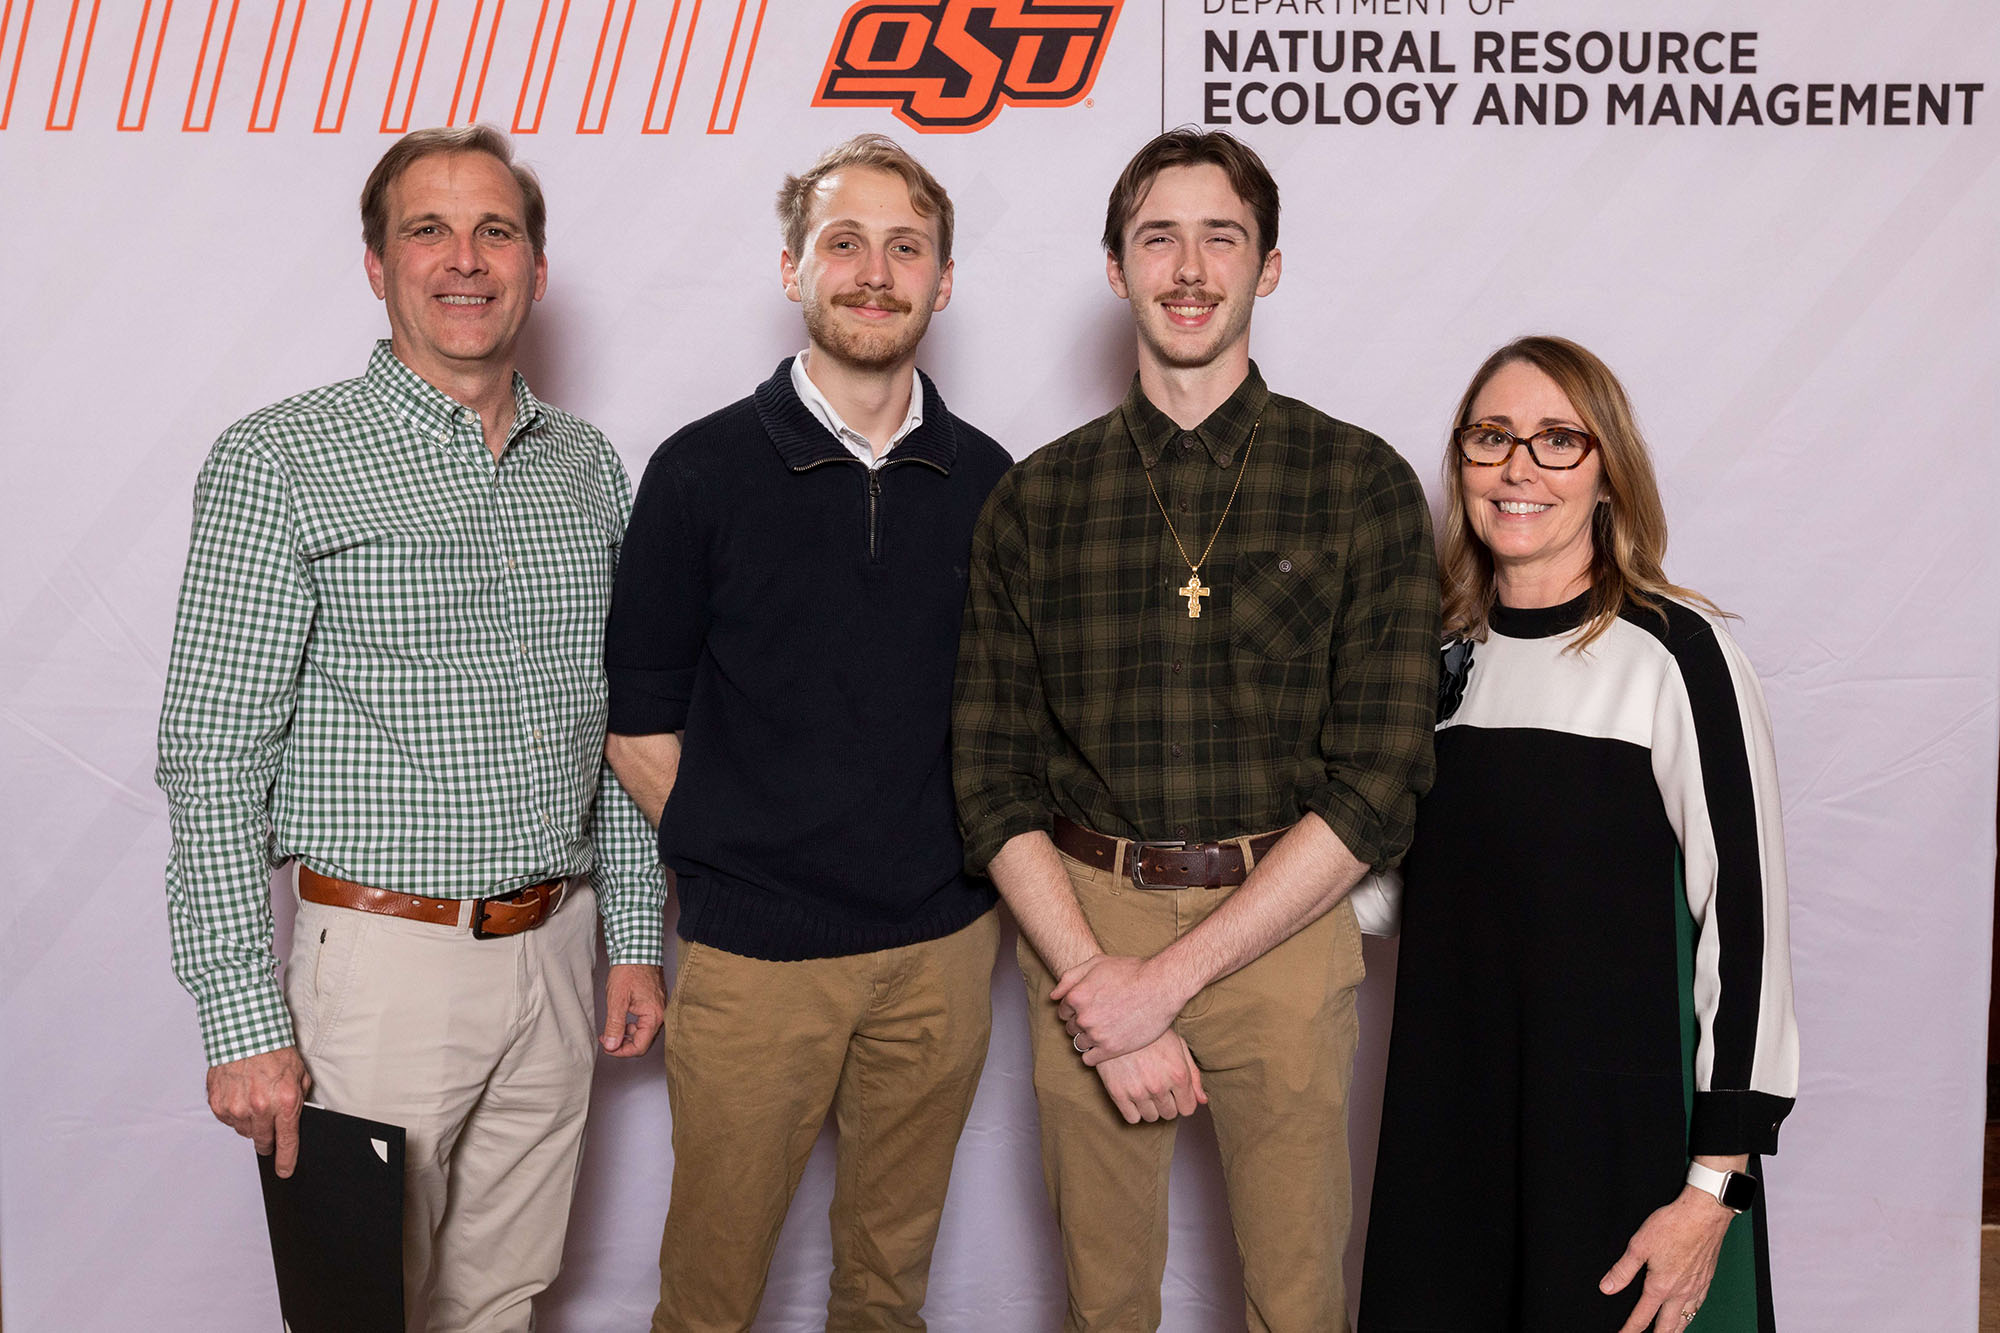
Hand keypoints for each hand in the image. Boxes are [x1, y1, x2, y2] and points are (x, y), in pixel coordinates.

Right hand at [206, 1046, 311, 1177]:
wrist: (245, 1033)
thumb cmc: (273, 1050)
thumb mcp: (299, 1074)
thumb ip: (298, 1098)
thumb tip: (296, 1118)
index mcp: (284, 1101)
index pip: (286, 1141)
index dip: (286, 1160)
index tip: (284, 1170)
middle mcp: (260, 1107)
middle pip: (263, 1141)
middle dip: (268, 1139)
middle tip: (269, 1128)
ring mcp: (236, 1107)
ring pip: (244, 1132)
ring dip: (251, 1123)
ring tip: (254, 1100)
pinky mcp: (218, 1103)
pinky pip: (228, 1120)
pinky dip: (235, 1113)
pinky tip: (240, 1096)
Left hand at [601, 962, 665, 1056]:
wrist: (637, 948)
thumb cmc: (629, 969)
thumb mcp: (617, 999)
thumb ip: (615, 1025)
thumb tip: (612, 1045)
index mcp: (654, 1016)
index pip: (640, 1046)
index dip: (622, 1051)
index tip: (607, 1047)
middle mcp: (660, 1014)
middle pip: (643, 1041)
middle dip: (623, 1043)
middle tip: (607, 1038)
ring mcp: (658, 1008)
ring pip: (644, 1032)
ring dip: (627, 1034)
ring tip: (612, 1028)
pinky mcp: (654, 1003)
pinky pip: (645, 1022)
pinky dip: (632, 1025)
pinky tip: (622, 1018)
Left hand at [1051, 953, 1189, 1064]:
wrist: (1161, 986)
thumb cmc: (1131, 971)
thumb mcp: (1097, 964)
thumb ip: (1070, 978)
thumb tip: (1053, 996)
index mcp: (1076, 996)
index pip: (1063, 1011)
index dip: (1076, 1008)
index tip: (1090, 1007)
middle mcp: (1083, 1017)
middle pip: (1071, 1027)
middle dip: (1082, 1023)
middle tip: (1101, 1017)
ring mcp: (1097, 1035)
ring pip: (1079, 1043)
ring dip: (1088, 1038)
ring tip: (1105, 1030)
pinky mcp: (1111, 1049)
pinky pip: (1089, 1059)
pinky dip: (1094, 1054)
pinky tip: (1106, 1044)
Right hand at [1094, 1030, 1206, 1123]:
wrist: (1118, 1021)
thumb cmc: (1151, 1032)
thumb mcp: (1178, 1046)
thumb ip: (1193, 1075)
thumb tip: (1202, 1101)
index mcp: (1178, 1074)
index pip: (1188, 1109)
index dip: (1182, 1100)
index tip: (1175, 1092)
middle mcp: (1159, 1086)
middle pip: (1169, 1114)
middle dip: (1167, 1103)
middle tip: (1158, 1086)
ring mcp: (1137, 1091)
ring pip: (1151, 1117)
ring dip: (1150, 1107)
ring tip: (1145, 1087)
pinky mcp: (1118, 1093)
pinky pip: (1132, 1118)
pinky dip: (1133, 1110)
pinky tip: (1132, 1094)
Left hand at [1600, 1187, 1737, 1330]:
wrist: (1704, 1215)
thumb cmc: (1673, 1226)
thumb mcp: (1639, 1246)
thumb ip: (1622, 1270)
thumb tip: (1607, 1288)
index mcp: (1661, 1286)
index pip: (1642, 1317)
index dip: (1630, 1330)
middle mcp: (1680, 1292)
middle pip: (1668, 1327)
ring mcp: (1696, 1288)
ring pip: (1686, 1320)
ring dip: (1674, 1330)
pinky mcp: (1706, 1280)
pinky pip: (1698, 1307)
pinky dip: (1690, 1316)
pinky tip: (1688, 1313)